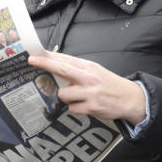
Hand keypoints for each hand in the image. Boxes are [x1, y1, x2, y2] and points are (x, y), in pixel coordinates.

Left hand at [28, 53, 145, 124]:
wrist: (130, 99)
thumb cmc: (109, 84)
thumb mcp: (95, 71)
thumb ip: (77, 69)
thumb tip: (55, 64)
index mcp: (89, 67)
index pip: (65, 59)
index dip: (48, 57)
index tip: (35, 54)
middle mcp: (89, 78)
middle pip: (62, 69)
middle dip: (45, 64)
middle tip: (31, 61)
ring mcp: (90, 93)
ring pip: (63, 94)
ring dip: (67, 97)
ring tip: (79, 97)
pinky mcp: (91, 107)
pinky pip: (72, 108)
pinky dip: (76, 108)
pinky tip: (86, 105)